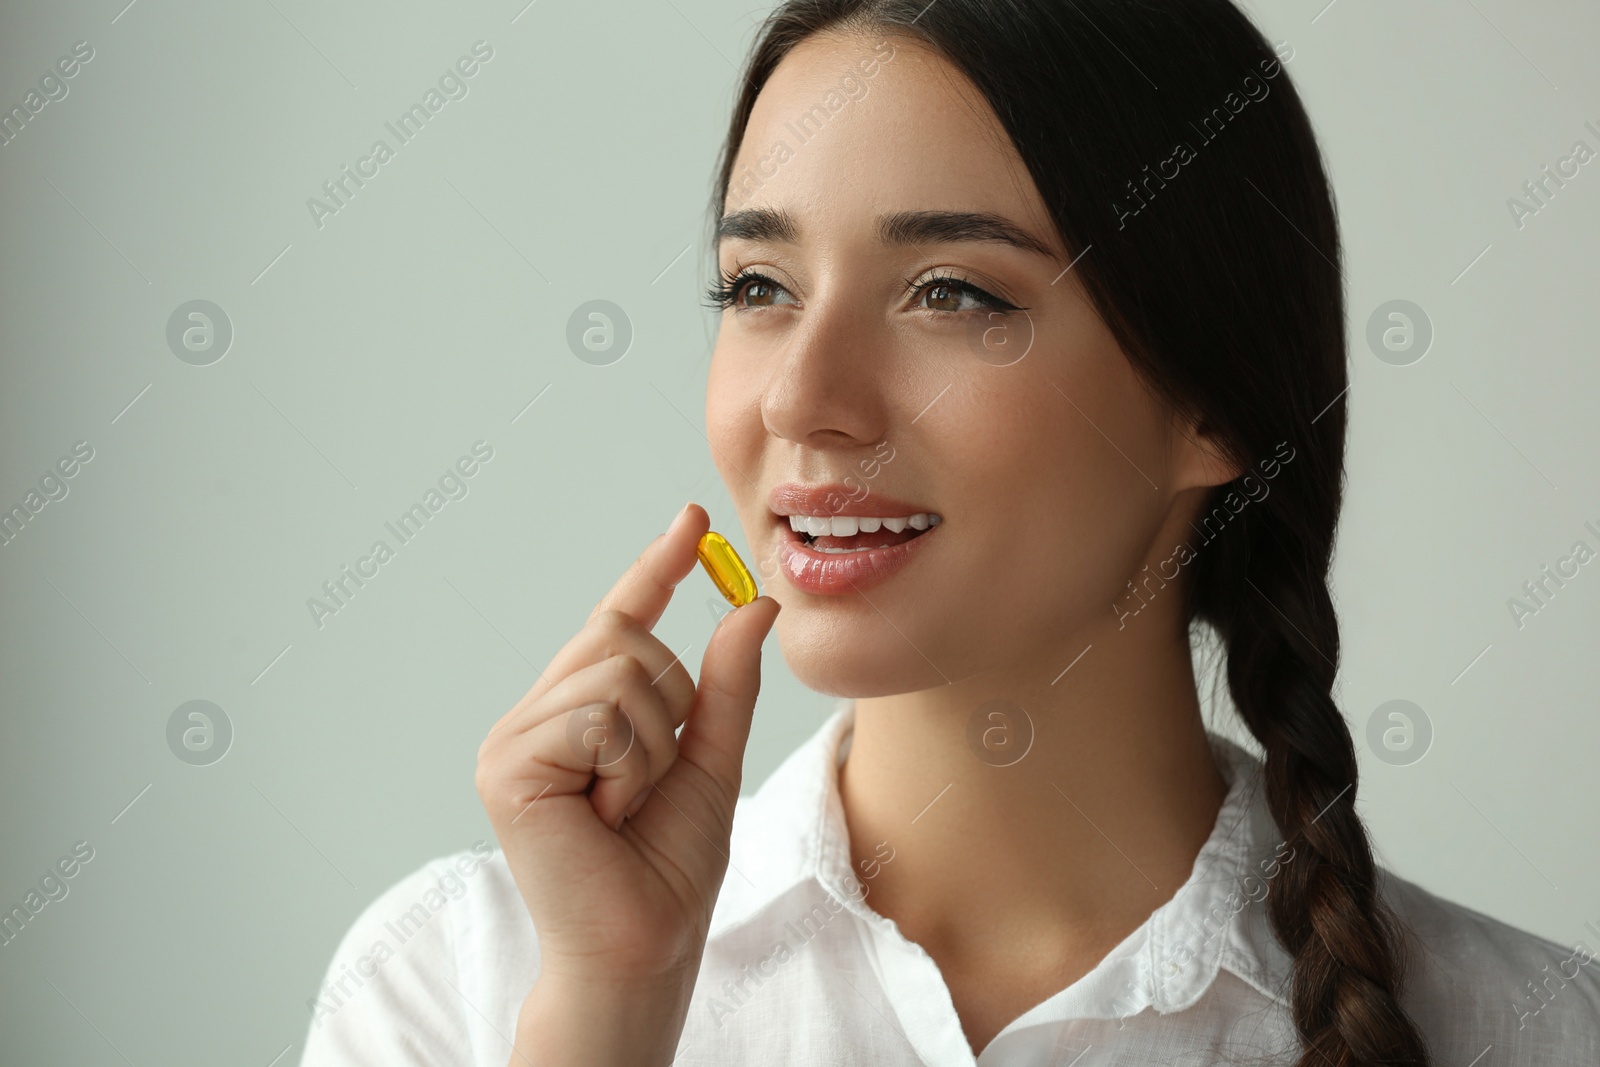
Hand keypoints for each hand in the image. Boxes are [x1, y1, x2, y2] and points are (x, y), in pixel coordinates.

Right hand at [476, 502, 779, 991]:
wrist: (645, 943)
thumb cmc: (668, 866)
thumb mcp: (713, 759)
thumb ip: (727, 685)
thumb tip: (754, 605)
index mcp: (579, 711)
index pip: (620, 620)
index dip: (655, 568)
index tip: (692, 519)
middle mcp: (538, 714)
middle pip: (622, 637)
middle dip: (668, 702)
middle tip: (649, 781)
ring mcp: (514, 737)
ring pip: (617, 672)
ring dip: (651, 745)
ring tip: (625, 805)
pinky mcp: (506, 764)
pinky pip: (597, 716)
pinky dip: (627, 766)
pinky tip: (605, 814)